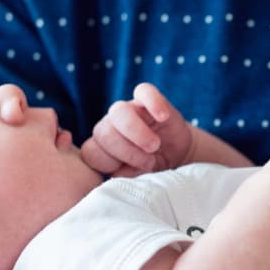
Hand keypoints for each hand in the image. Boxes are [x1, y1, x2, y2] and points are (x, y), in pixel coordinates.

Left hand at [80, 83, 194, 176]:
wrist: (178, 156)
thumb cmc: (153, 168)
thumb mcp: (139, 178)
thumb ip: (125, 177)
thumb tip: (118, 174)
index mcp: (102, 147)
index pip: (91, 153)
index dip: (109, 164)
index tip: (130, 172)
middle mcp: (110, 126)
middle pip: (102, 133)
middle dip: (126, 151)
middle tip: (149, 161)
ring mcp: (129, 110)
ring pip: (118, 112)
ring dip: (136, 132)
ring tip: (154, 146)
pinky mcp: (147, 99)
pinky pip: (144, 91)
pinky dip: (153, 103)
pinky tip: (162, 118)